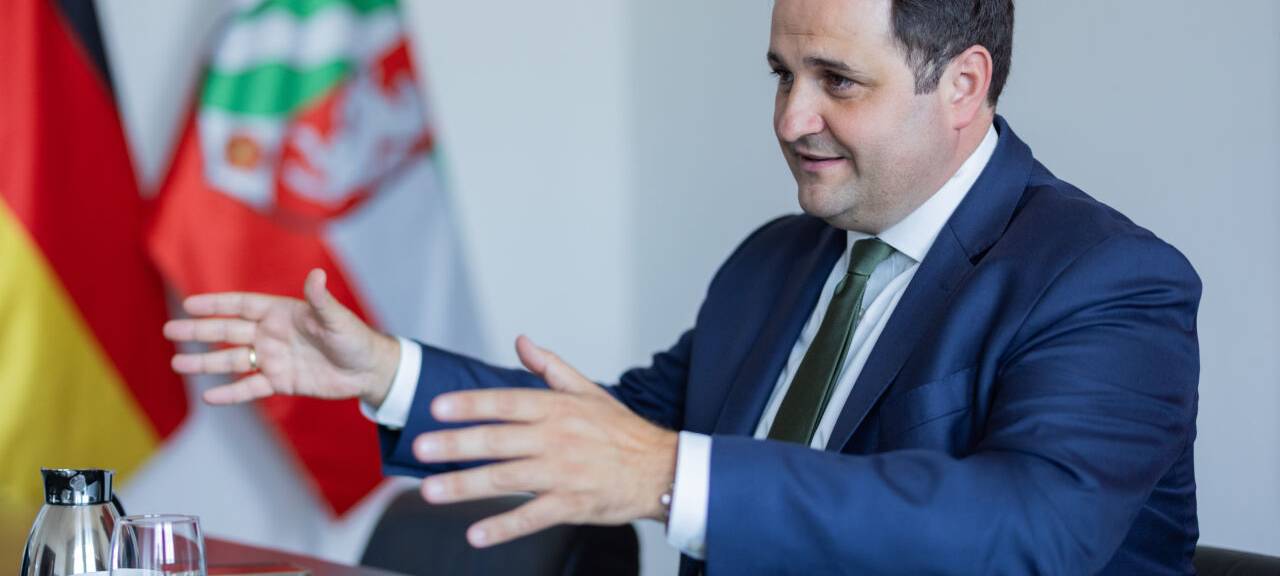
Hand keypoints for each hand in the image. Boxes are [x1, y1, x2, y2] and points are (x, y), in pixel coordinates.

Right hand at [162, 268, 400, 406]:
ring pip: (233, 360)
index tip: (189, 304)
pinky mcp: (280, 382)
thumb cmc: (355, 338)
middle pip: (229, 331)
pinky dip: (231, 393)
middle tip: (171, 331)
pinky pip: (250, 388)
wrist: (368, 370)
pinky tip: (210, 396)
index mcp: (282, 313)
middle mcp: (272, 334)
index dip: (216, 304)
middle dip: (200, 330)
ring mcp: (274, 359)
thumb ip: (321, 300)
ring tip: (178, 363)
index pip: (242, 305)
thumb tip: (316, 275)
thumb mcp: (338, 318)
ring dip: (206, 362)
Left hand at [413, 336, 677, 547]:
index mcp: (558, 408)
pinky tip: (475, 534)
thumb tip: (520, 341)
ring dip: (466, 485)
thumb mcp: (589, 390)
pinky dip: (504, 527)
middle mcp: (557, 439)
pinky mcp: (573, 504)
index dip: (471, 404)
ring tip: (430, 491)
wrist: (662, 469)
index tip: (438, 408)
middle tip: (420, 447)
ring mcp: (564, 474)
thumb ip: (549, 367)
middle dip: (456, 444)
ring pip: (507, 479)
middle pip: (498, 441)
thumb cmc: (621, 431)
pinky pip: (533, 517)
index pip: (506, 402)